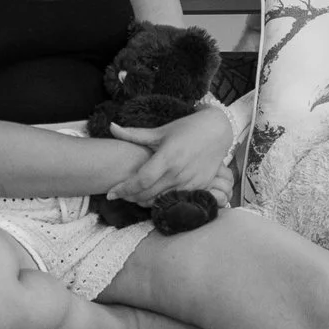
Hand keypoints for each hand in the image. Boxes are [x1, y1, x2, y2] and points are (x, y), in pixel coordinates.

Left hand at [106, 109, 232, 205]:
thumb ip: (135, 134)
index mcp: (168, 157)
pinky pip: (176, 201)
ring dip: (145, 202)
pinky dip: (162, 202)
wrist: (217, 131)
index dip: (124, 189)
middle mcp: (179, 172)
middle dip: (130, 198)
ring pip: (161, 201)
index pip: (141, 180)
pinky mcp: (200, 187)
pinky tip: (154, 198)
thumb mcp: (161, 131)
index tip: (111, 194)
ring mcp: (191, 182)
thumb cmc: (187, 128)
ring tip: (134, 197)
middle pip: (148, 194)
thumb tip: (111, 127)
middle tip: (120, 195)